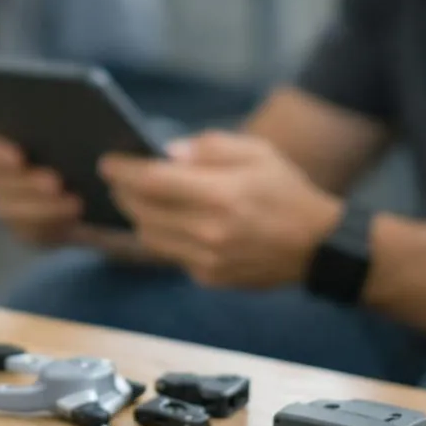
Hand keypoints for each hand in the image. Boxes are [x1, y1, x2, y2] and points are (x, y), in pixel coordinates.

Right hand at [0, 129, 82, 246]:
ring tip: (75, 202)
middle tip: (56, 182)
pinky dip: (51, 225)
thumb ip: (57, 121)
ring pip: (10, 212)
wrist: (96, 178)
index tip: (19, 157)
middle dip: (26, 183)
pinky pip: (30, 233)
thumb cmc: (78, 140)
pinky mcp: (24, 230)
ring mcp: (5, 206)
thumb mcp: (71, 126)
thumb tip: (61, 122)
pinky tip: (74, 217)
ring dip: (42, 207)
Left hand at [100, 131, 343, 288]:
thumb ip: (208, 148)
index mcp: (220, 195)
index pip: (152, 182)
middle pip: (142, 211)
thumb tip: (167, 154)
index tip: (107, 162)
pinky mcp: (209, 278)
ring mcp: (207, 259)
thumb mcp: (256, 152)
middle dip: (124, 193)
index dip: (123, 171)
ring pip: (149, 237)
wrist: (318, 246)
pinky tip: (169, 221)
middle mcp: (208, 231)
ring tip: (137, 199)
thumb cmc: (286, 191)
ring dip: (138, 216)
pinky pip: (171, 254)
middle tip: (117, 179)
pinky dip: (163, 237)